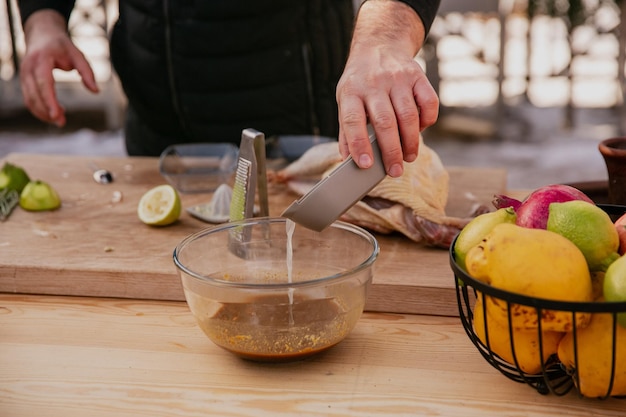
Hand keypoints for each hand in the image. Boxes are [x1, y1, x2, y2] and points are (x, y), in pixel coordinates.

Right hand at [19, 10, 98, 126]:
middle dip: (46, 111)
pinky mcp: (24, 81)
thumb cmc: (62, 46)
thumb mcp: (77, 55)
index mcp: (41, 59)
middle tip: (62, 122)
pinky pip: (28, 99)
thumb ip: (87, 72)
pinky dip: (39, 109)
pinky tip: (54, 112)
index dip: (49, 100)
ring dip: (42, 113)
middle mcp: (29, 68)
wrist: (42, 34)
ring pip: (29, 99)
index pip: (44, 83)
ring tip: (60, 120)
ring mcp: (24, 75)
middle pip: (34, 94)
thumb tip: (95, 91)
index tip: (57, 115)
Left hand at [336, 0, 438, 176]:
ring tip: (409, 157)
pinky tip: (420, 130)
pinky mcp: (418, 75)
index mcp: (351, 92)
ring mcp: (398, 78)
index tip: (366, 165)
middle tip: (395, 171)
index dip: (359, 145)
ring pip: (408, 115)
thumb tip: (347, 160)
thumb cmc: (360, 83)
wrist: (379, 46)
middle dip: (391, 151)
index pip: (353, 121)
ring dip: (411, 141)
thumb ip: (346, 130)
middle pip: (385, 122)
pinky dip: (427, 120)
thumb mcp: (345, 100)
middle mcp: (374, 83)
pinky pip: (428, 102)